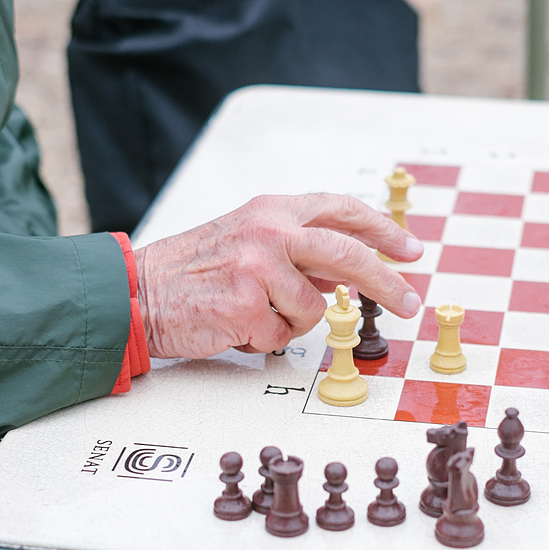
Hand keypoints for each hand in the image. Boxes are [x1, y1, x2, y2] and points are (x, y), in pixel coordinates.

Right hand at [134, 193, 423, 358]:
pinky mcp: (246, 305)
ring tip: (251, 312)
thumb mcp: (247, 240)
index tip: (409, 248)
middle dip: (387, 283)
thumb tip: (343, 274)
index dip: (382, 230)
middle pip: (349, 255)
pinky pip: (281, 336)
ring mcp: (258, 268)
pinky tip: (234, 325)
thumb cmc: (192, 270)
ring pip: (313, 309)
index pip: (342, 211)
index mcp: (272, 210)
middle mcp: (269, 232)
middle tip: (410, 303)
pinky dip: (261, 340)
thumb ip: (296, 250)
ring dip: (288, 322)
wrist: (139, 291)